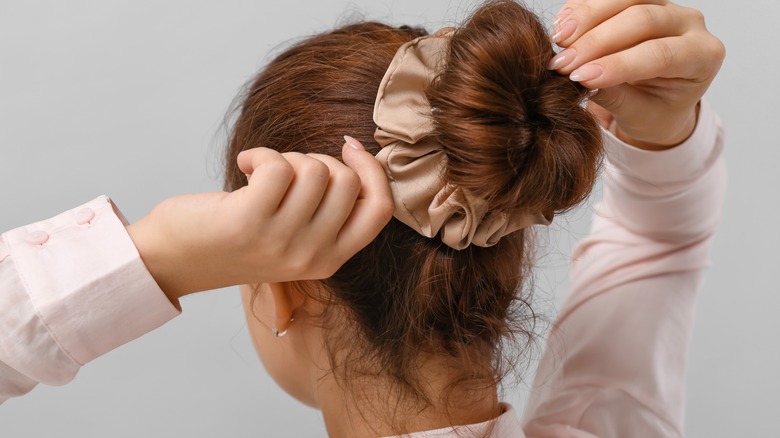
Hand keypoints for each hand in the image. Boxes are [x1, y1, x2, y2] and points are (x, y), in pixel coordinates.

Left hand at [127, 137, 392, 302]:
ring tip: (262, 173)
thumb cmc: (237, 239)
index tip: (350, 148)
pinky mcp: (248, 222)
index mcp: (330, 260)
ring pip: (313, 170)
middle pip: (346, 181)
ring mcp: (280, 242)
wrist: (175, 260)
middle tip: (287, 172)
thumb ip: (328, 213)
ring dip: (286, 158)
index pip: (380, 209)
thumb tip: (356, 155)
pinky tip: (245, 166)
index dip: (372, 170)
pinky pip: (278, 166)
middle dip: (318, 160)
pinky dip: (261, 154)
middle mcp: (310, 256)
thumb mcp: (295, 239)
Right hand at [547, 0, 724, 149]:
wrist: (658, 101)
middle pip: (642, 18)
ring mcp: (665, 6)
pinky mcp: (640, 0)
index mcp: (702, 57)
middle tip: (563, 62)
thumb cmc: (655, 111)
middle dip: (596, 41)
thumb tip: (578, 81)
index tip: (580, 77)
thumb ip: (614, 97)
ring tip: (558, 38)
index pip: (659, 54)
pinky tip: (562, 25)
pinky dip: (583, 7)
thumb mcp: (638, 116)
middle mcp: (689, 25)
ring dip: (587, 16)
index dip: (617, 64)